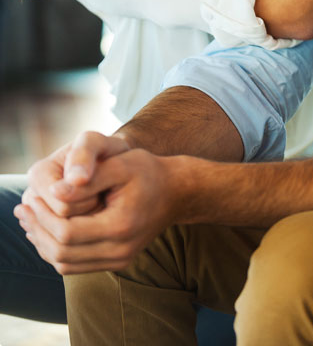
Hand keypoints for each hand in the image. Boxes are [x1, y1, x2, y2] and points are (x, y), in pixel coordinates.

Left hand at [14, 148, 181, 273]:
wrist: (176, 191)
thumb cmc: (148, 171)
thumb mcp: (122, 163)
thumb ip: (89, 176)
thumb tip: (54, 191)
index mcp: (121, 226)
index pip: (67, 233)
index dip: (43, 216)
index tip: (30, 197)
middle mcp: (120, 251)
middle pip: (62, 253)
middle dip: (38, 230)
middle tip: (23, 208)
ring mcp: (119, 260)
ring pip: (65, 264)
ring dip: (42, 242)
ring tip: (29, 219)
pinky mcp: (116, 262)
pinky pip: (76, 265)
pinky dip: (56, 250)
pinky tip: (46, 230)